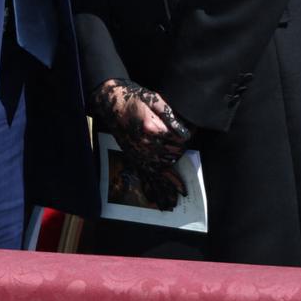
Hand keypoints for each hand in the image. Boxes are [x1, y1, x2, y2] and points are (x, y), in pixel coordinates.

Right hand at [90, 78, 190, 210]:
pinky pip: (147, 176)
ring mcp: (139, 153)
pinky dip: (157, 189)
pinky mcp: (134, 157)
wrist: (111, 102)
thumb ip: (170, 113)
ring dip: (172, 179)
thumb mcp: (153, 98)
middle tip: (182, 146)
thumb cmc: (133, 98)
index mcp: (153, 129)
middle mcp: (146, 144)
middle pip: (173, 154)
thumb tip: (186, 130)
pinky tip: (165, 202)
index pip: (179, 139)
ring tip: (179, 195)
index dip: (185, 135)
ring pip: (162, 168)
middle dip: (179, 151)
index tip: (189, 132)